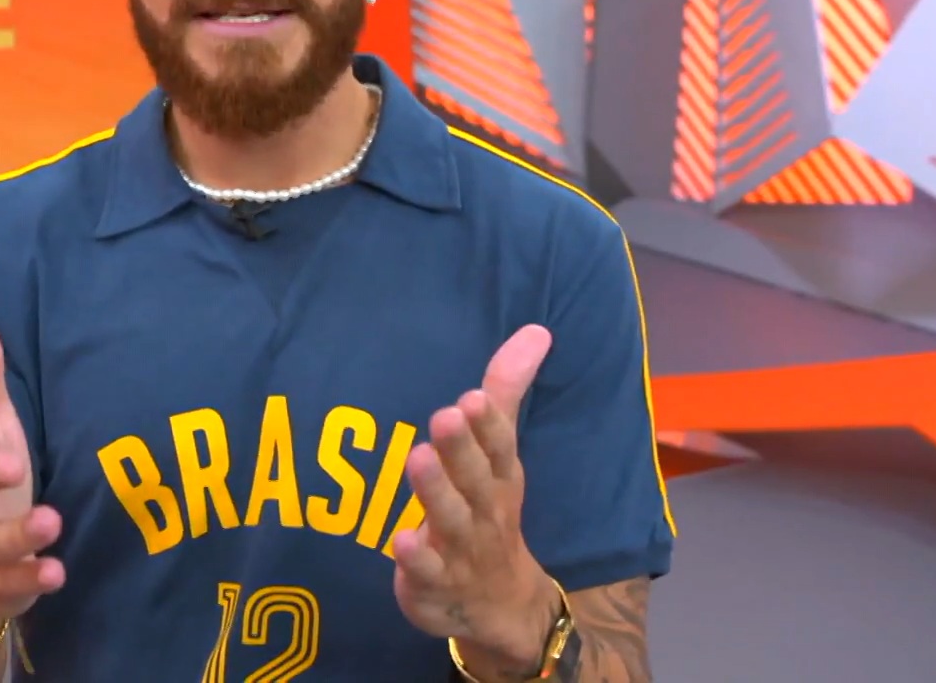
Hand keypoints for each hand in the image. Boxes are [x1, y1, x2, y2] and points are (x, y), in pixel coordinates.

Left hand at [392, 324, 559, 668]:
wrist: (501, 606)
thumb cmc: (490, 509)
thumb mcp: (501, 453)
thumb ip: (506, 391)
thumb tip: (536, 329)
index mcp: (500, 477)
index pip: (499, 448)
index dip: (488, 426)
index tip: (473, 398)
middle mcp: (485, 510)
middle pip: (475, 479)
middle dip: (462, 449)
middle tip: (445, 416)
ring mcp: (461, 550)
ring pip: (450, 520)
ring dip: (435, 491)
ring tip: (418, 456)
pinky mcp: (435, 583)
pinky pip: (427, 571)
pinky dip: (415, 558)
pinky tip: (399, 539)